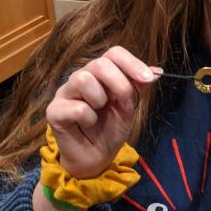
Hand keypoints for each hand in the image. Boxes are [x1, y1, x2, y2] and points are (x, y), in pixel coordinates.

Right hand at [45, 46, 157, 178]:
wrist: (97, 157)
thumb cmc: (110, 129)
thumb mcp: (130, 107)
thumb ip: (138, 88)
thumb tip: (156, 71)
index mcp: (101, 74)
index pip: (114, 53)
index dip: (132, 62)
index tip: (148, 78)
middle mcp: (81, 77)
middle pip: (99, 63)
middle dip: (119, 84)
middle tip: (126, 103)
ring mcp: (65, 92)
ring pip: (82, 78)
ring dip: (100, 99)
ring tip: (100, 113)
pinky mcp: (54, 110)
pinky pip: (75, 107)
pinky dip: (88, 118)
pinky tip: (88, 125)